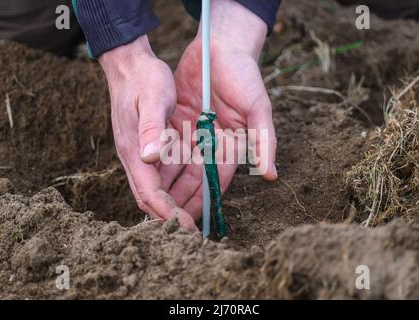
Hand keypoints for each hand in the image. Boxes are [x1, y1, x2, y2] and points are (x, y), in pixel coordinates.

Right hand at [99, 35, 195, 229]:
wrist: (133, 66)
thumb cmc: (143, 80)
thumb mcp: (152, 100)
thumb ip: (151, 128)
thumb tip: (149, 157)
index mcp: (135, 151)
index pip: (149, 192)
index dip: (167, 212)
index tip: (185, 228)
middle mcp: (138, 157)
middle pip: (153, 196)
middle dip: (173, 214)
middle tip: (194, 228)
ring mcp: (145, 153)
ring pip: (162, 186)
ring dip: (179, 201)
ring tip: (199, 214)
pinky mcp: (153, 146)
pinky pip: (167, 171)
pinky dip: (181, 182)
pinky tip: (197, 186)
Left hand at [162, 0, 277, 219]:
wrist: (220, 45)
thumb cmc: (244, 75)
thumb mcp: (258, 107)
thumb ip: (264, 140)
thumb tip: (271, 175)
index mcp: (233, 146)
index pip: (217, 181)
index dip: (203, 201)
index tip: (188, 221)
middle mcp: (213, 144)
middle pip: (195, 179)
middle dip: (181, 198)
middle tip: (165, 219)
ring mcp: (195, 133)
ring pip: (178, 166)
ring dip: (167, 184)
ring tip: (152, 203)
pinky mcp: (178, 121)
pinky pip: (167, 146)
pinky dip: (159, 161)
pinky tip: (147, 175)